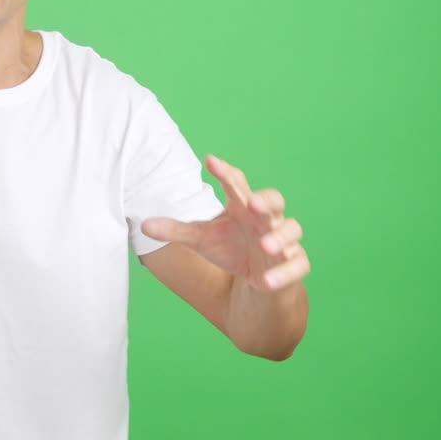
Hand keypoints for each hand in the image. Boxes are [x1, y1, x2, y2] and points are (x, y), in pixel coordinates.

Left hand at [141, 154, 309, 291]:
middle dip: (265, 200)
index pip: (237, 185)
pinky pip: (297, 266)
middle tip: (251, 202)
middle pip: (274, 201)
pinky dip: (284, 273)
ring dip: (279, 237)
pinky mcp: (294, 264)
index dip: (226, 173)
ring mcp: (283, 241)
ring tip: (264, 246)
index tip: (210, 160)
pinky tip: (267, 281)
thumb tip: (143, 225)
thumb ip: (175, 230)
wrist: (258, 278)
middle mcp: (266, 219)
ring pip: (291, 231)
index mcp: (242, 207)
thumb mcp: (200, 239)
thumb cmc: (230, 247)